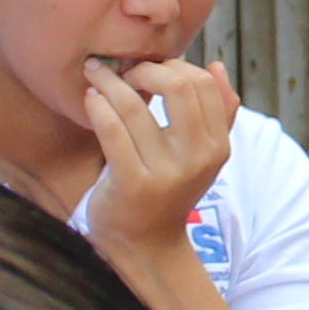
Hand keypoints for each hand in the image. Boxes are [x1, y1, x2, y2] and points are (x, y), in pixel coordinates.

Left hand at [80, 55, 237, 240]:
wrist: (145, 244)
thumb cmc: (168, 190)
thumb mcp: (203, 155)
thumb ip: (218, 113)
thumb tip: (215, 65)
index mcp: (217, 147)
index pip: (203, 84)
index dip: (174, 66)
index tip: (149, 69)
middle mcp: (197, 159)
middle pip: (178, 86)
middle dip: (145, 69)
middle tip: (124, 72)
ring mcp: (165, 173)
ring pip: (135, 106)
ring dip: (109, 82)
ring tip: (96, 74)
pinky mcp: (131, 183)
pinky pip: (111, 129)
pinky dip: (97, 105)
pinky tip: (91, 98)